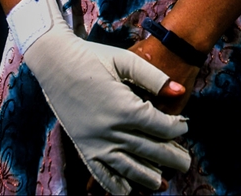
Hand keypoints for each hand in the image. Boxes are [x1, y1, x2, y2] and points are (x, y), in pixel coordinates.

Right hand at [20, 0, 190, 194]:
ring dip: (148, 177)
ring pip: (128, 168)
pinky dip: (115, 186)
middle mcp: (111, 130)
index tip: (184, 127)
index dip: (176, 128)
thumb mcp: (125, 60)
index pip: (160, 126)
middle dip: (171, 157)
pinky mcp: (83, 146)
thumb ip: (154, 77)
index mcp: (124, 107)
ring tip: (163, 182)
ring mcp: (96, 142)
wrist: (55, 62)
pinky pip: (101, 174)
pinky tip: (128, 191)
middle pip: (149, 150)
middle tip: (186, 163)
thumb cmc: (92, 57)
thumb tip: (180, 91)